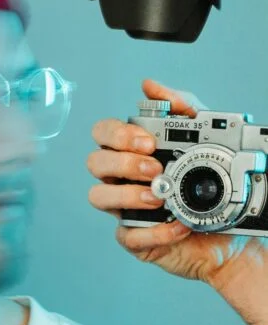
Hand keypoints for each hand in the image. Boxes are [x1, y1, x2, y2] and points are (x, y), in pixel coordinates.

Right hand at [87, 79, 263, 287]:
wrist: (230, 226)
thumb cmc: (210, 183)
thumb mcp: (205, 138)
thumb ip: (181, 108)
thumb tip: (150, 87)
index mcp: (131, 152)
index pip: (103, 134)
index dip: (117, 135)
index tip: (147, 142)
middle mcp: (121, 178)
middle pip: (95, 162)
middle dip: (122, 162)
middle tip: (154, 167)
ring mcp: (124, 208)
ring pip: (97, 196)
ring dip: (126, 194)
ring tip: (158, 197)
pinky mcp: (134, 238)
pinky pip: (126, 235)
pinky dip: (153, 231)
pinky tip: (177, 224)